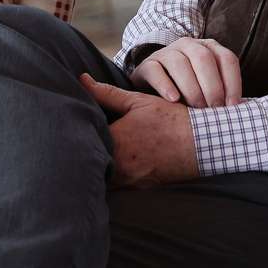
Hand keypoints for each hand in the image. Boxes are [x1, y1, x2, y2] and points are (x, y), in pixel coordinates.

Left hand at [79, 74, 198, 188]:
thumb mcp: (137, 101)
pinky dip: (112, 177)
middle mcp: (119, 164)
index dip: (73, 135)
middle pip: (89, 163)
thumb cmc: (169, 119)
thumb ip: (106, 93)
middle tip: (74, 146)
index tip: (67, 129)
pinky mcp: (139, 188)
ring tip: (92, 156)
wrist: (201, 143)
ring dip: (97, 168)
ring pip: (102, 178)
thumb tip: (82, 79)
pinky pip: (117, 186)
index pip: (82, 140)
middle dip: (82, 155)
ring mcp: (129, 179)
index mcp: (115, 140)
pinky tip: (114, 166)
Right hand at [130, 37, 241, 107]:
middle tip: (213, 109)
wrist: (155, 83)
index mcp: (209, 48)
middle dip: (212, 86)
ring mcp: (166, 52)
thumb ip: (222, 93)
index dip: (233, 82)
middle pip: (204, 58)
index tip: (233, 106)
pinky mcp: (147, 64)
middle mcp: (189, 45)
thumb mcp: (208, 88)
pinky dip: (165, 86)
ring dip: (191, 88)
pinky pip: (156, 71)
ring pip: (180, 63)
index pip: (227, 59)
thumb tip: (241, 110)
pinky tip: (173, 100)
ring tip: (195, 108)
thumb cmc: (189, 89)